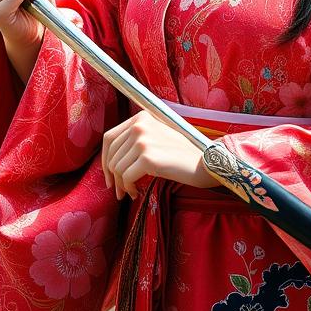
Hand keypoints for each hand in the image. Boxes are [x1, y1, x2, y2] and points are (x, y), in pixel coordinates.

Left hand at [102, 110, 220, 199]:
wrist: (205, 163)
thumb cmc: (182, 154)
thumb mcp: (157, 137)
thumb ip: (136, 140)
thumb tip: (110, 160)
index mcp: (141, 117)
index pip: (109, 138)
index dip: (105, 159)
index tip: (109, 175)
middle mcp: (140, 125)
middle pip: (111, 154)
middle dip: (112, 176)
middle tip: (118, 190)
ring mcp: (143, 140)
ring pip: (117, 168)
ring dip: (121, 184)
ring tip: (130, 192)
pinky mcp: (147, 157)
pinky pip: (126, 177)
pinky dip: (129, 188)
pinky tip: (136, 193)